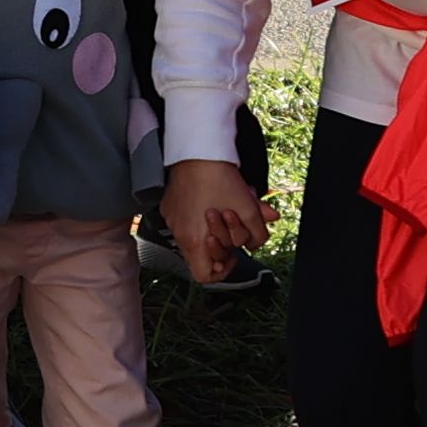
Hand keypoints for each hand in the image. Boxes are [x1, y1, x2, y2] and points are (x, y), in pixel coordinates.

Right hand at [161, 156, 271, 286]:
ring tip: (226, 207)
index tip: (232, 255)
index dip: (222, 271)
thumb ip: (258, 233)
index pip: (204, 276)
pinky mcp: (169, 206)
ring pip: (196, 235)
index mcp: (195, 241)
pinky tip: (212, 198)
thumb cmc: (219, 179)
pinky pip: (186, 220)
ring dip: (215, 227)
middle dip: (223, 243)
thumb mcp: (248, 209)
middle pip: (203, 254)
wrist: (197, 150)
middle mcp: (179, 234)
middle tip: (232, 227)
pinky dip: (201, 216)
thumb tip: (258, 242)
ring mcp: (172, 219)